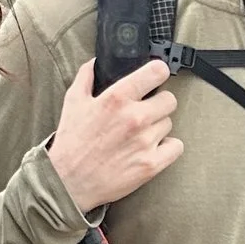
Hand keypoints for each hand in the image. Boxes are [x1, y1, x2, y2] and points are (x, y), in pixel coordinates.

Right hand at [45, 58, 181, 209]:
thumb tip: (97, 62)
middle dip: (159, 103)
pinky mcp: (151, 164)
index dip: (158, 72)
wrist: (68, 181)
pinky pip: (176, 147)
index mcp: (116, 98)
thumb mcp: (73, 101)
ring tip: (140, 134)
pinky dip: (167, 147)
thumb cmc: (71, 142)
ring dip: (158, 127)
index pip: (156, 72)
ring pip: (169, 124)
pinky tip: (152, 148)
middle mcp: (134, 118)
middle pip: (170, 100)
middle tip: (146, 111)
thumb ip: (86, 76)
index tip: (155, 77)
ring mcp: (145, 142)